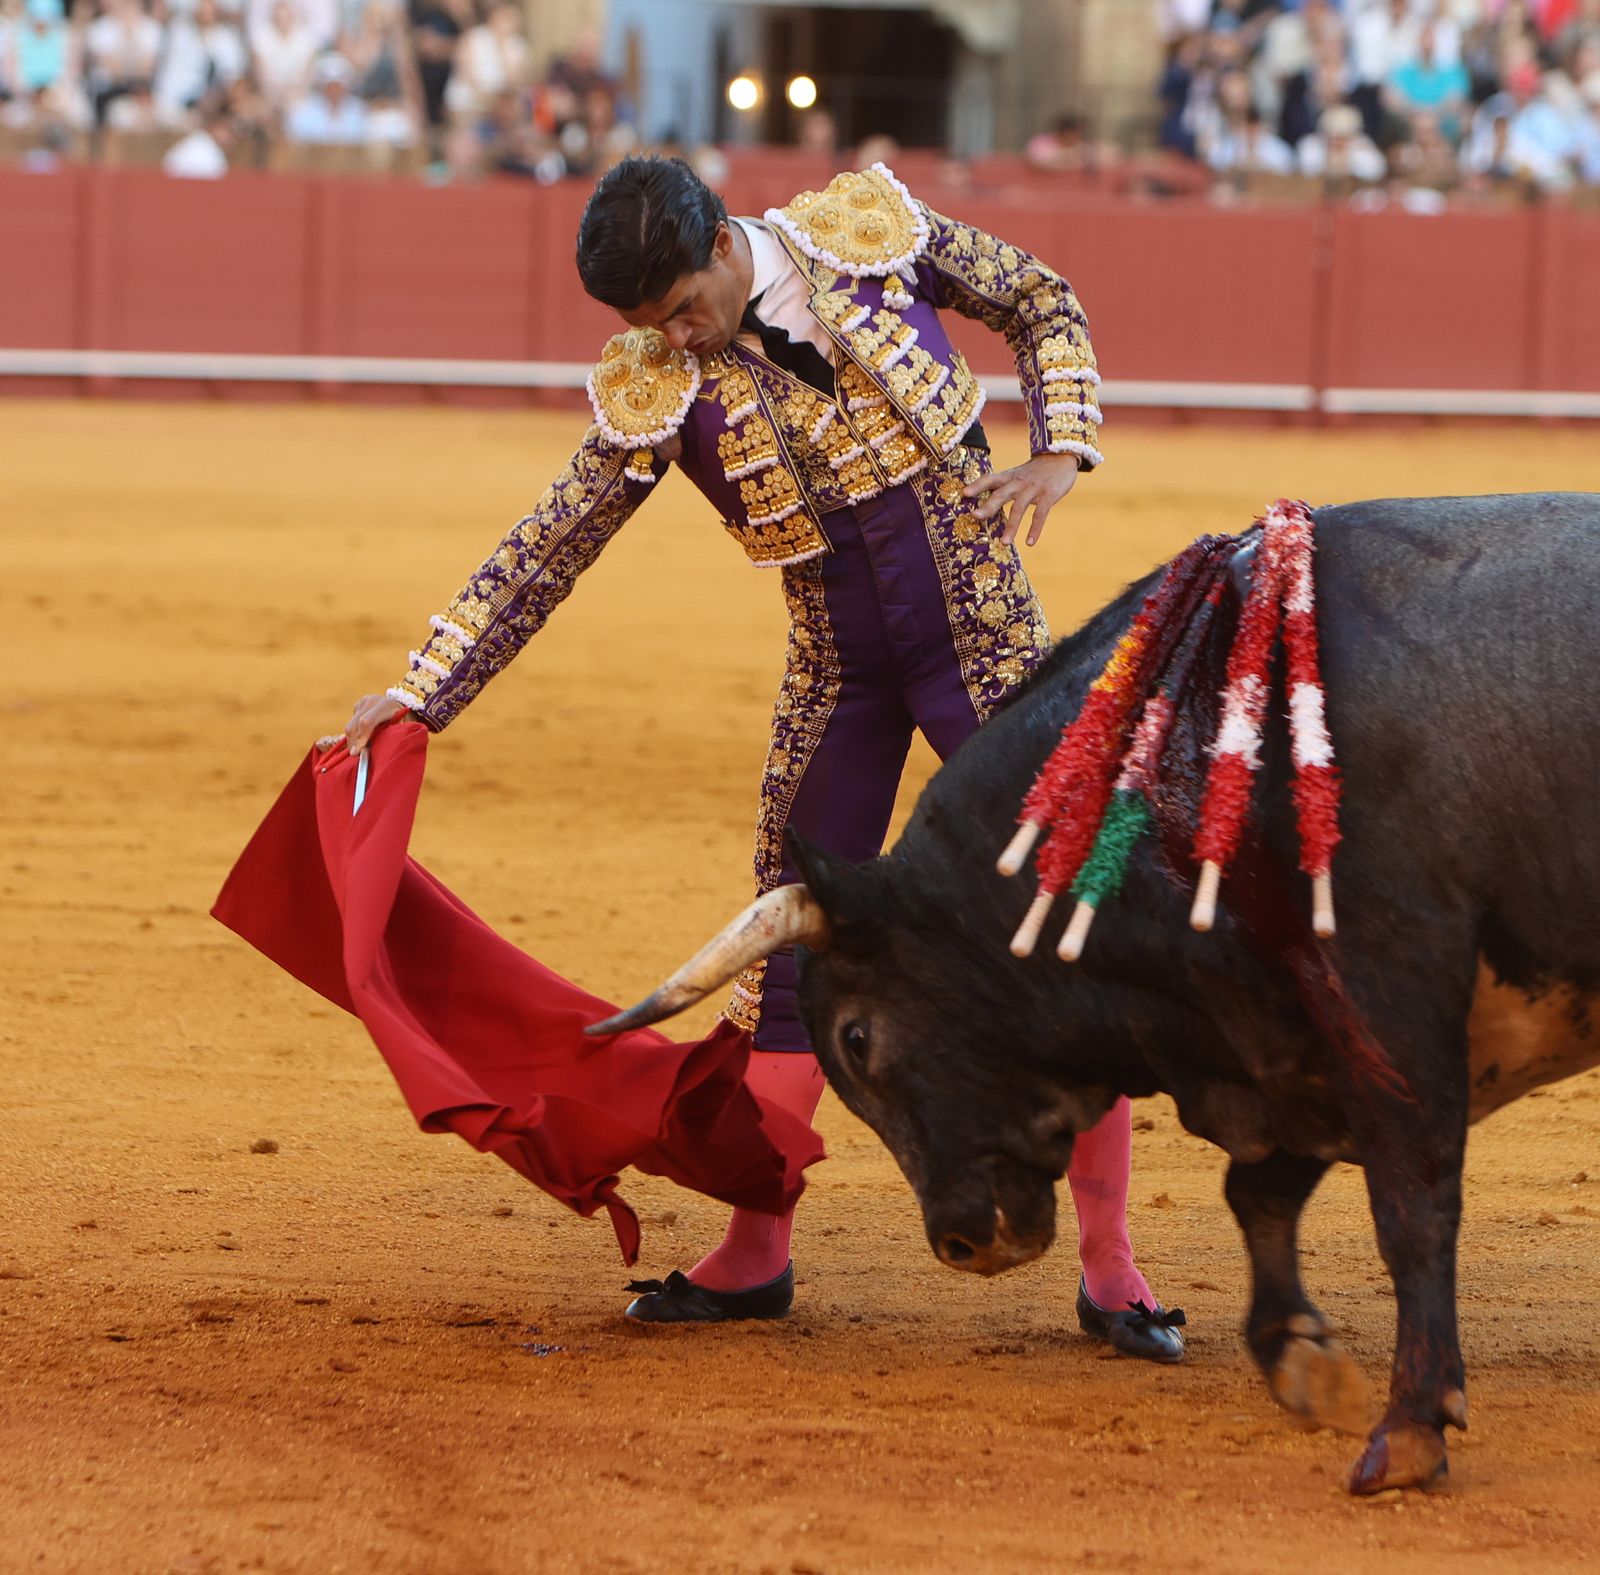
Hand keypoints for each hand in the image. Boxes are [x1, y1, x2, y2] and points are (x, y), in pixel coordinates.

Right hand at [317, 694, 407, 755]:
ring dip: (352, 739)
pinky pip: (351, 722)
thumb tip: (370, 752)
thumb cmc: (407, 722)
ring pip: (350, 725)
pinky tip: (363, 738)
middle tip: (356, 756)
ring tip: (359, 749)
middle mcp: (373, 701)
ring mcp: (365, 701)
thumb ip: (391, 738)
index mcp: (387, 706)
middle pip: (355, 725)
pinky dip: (354, 733)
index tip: (357, 753)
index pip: (366, 722)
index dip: (360, 738)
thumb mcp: (404, 730)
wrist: (404, 706)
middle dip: (353, 743)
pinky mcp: (359, 704)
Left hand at [961, 452, 1080, 545]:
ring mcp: (1033, 488)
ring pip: (1019, 508)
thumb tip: (984, 504)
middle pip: (1001, 494)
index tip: (964, 493)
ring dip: (1011, 526)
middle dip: (988, 506)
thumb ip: (1003, 487)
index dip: (977, 485)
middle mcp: (1019, 482)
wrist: (1062, 456)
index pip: (990, 479)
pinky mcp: (1049, 495)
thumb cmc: (1035, 471)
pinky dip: (1035, 529)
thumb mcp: (1017, 475)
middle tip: (975, 516)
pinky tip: (1030, 543)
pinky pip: (1040, 514)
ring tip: (1004, 542)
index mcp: (1009, 477)